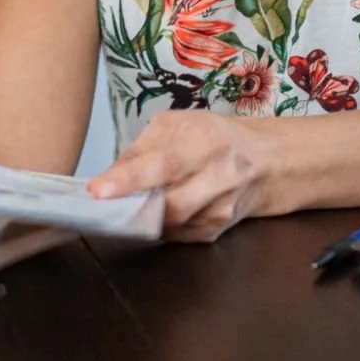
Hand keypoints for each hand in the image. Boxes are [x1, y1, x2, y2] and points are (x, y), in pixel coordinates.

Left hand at [88, 110, 271, 240]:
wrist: (262, 161)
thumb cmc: (211, 135)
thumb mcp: (175, 125)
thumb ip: (141, 149)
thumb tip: (108, 177)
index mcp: (205, 142)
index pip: (163, 165)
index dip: (129, 180)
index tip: (97, 191)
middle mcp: (219, 178)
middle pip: (168, 206)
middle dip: (132, 205)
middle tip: (106, 200)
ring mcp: (221, 210)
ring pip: (169, 225)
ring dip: (143, 216)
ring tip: (132, 200)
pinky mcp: (216, 232)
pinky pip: (176, 235)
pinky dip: (158, 225)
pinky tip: (156, 209)